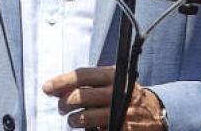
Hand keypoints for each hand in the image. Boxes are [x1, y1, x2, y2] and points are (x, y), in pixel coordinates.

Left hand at [43, 66, 165, 129]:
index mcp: (113, 75)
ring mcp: (120, 111)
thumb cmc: (123, 94)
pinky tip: (90, 126)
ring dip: (73, 120)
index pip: (83, 75)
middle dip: (64, 104)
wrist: (154, 112)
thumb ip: (86, 83)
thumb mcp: (110, 82)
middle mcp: (117, 91)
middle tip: (62, 108)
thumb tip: (54, 88)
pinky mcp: (121, 128)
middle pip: (79, 96)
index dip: (62, 81)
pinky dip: (87, 130)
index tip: (47, 88)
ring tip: (75, 119)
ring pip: (83, 117)